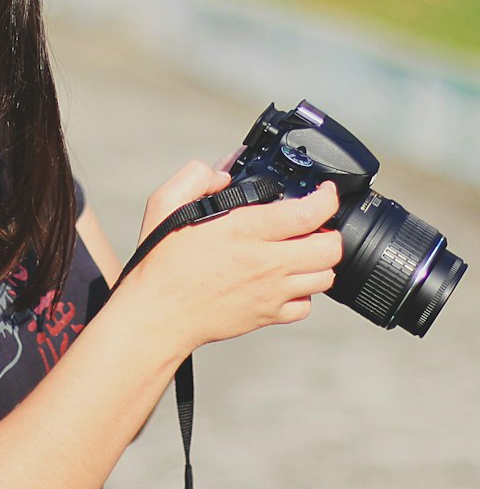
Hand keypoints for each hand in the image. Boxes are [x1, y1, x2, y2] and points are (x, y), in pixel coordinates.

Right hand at [123, 161, 341, 354]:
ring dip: (320, 261)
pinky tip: (286, 281)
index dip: (327, 198)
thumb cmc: (161, 262)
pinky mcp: (267, 316)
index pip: (310, 213)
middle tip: (315, 224)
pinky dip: (304, 292)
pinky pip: (306, 306)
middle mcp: (265, 262)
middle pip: (329, 248)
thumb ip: (196, 176)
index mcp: (245, 230)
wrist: (158, 314)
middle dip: (330, 231)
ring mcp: (270, 292)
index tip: (324, 192)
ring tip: (301, 251)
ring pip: (325, 277)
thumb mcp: (166, 204)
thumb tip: (224, 171)